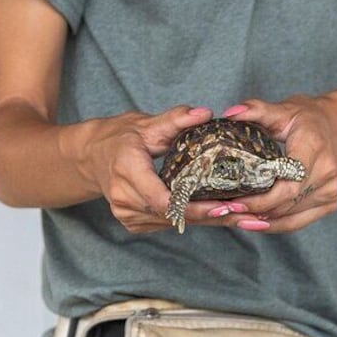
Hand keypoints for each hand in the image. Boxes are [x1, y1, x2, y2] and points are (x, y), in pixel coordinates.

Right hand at [67, 105, 260, 233]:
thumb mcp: (146, 124)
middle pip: (173, 214)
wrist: (92, 157)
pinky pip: (167, 223)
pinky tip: (217, 215)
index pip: (162, 199)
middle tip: (244, 214)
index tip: (221, 206)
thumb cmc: (120, 138)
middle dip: (209, 215)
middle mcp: (123, 197)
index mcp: (126, 169)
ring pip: (173, 222)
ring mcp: (126, 213)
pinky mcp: (132, 222)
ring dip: (205, 221)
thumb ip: (176, 119)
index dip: (193, 207)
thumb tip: (205, 113)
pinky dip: (191, 219)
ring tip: (239, 216)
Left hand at [222, 94, 336, 232]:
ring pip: (290, 216)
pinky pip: (298, 222)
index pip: (288, 180)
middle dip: (254, 209)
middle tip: (225, 210)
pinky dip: (275, 224)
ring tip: (234, 217)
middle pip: (287, 202)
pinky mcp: (330, 203)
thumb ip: (256, 109)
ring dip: (261, 220)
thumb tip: (230, 113)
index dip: (261, 196)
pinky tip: (255, 222)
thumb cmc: (312, 119)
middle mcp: (326, 172)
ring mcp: (330, 191)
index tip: (235, 199)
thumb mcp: (285, 109)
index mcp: (314, 146)